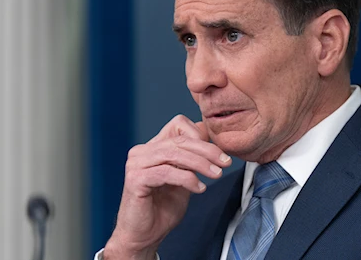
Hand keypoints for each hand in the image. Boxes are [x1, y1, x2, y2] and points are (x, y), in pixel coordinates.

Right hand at [103, 115, 231, 259]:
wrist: (144, 235)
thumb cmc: (162, 208)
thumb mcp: (184, 177)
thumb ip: (193, 159)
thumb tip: (210, 138)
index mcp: (153, 147)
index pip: (179, 125)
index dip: (201, 135)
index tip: (220, 153)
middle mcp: (142, 151)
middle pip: (181, 140)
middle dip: (208, 150)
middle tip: (225, 162)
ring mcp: (136, 163)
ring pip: (175, 153)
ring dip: (201, 163)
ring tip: (216, 175)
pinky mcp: (135, 179)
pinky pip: (167, 172)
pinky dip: (187, 179)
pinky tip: (199, 188)